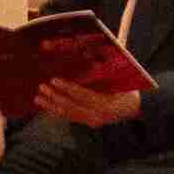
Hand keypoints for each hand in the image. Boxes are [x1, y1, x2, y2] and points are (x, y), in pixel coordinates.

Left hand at [36, 58, 151, 129]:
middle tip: (42, 87)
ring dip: (52, 105)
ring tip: (38, 97)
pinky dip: (56, 111)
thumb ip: (104, 68)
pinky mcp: (87, 122)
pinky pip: (69, 117)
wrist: (134, 107)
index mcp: (108, 103)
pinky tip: (46, 105)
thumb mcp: (119, 78)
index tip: (55, 80)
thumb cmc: (127, 87)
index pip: (84, 96)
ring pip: (69, 114)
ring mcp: (93, 120)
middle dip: (55, 97)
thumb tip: (87, 51)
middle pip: (73, 106)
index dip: (68, 88)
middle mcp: (99, 115)